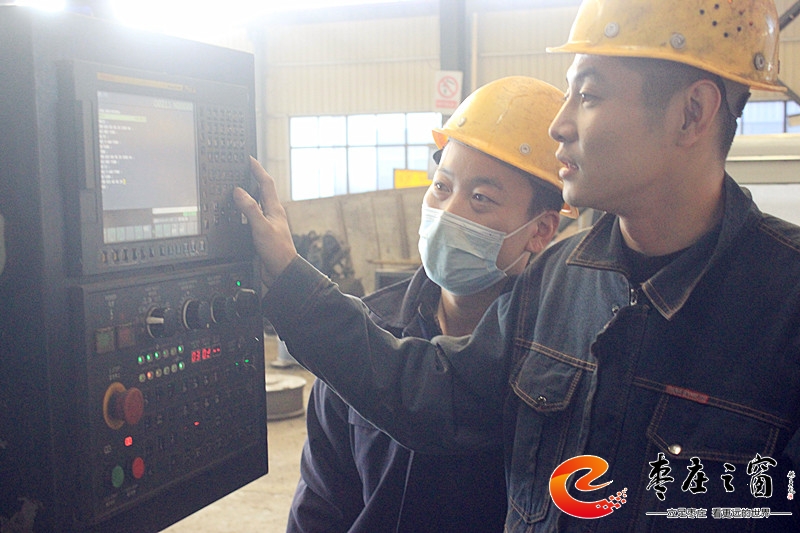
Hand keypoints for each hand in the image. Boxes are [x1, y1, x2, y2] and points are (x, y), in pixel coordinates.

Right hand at [233, 157, 297, 283]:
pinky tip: (237, 214)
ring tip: (236, 186)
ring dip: (247, 195)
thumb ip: (250, 208)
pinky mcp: (261, 234)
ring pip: (255, 204)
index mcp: (275, 208)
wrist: (282, 272)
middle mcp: (272, 214)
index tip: (249, 158)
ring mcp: (267, 224)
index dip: (257, 169)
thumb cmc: (278, 251)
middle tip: (242, 169)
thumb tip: (239, 191)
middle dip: (252, 179)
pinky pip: (251, 217)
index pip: (266, 183)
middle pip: (261, 191)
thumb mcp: (261, 227)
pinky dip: (243, 212)